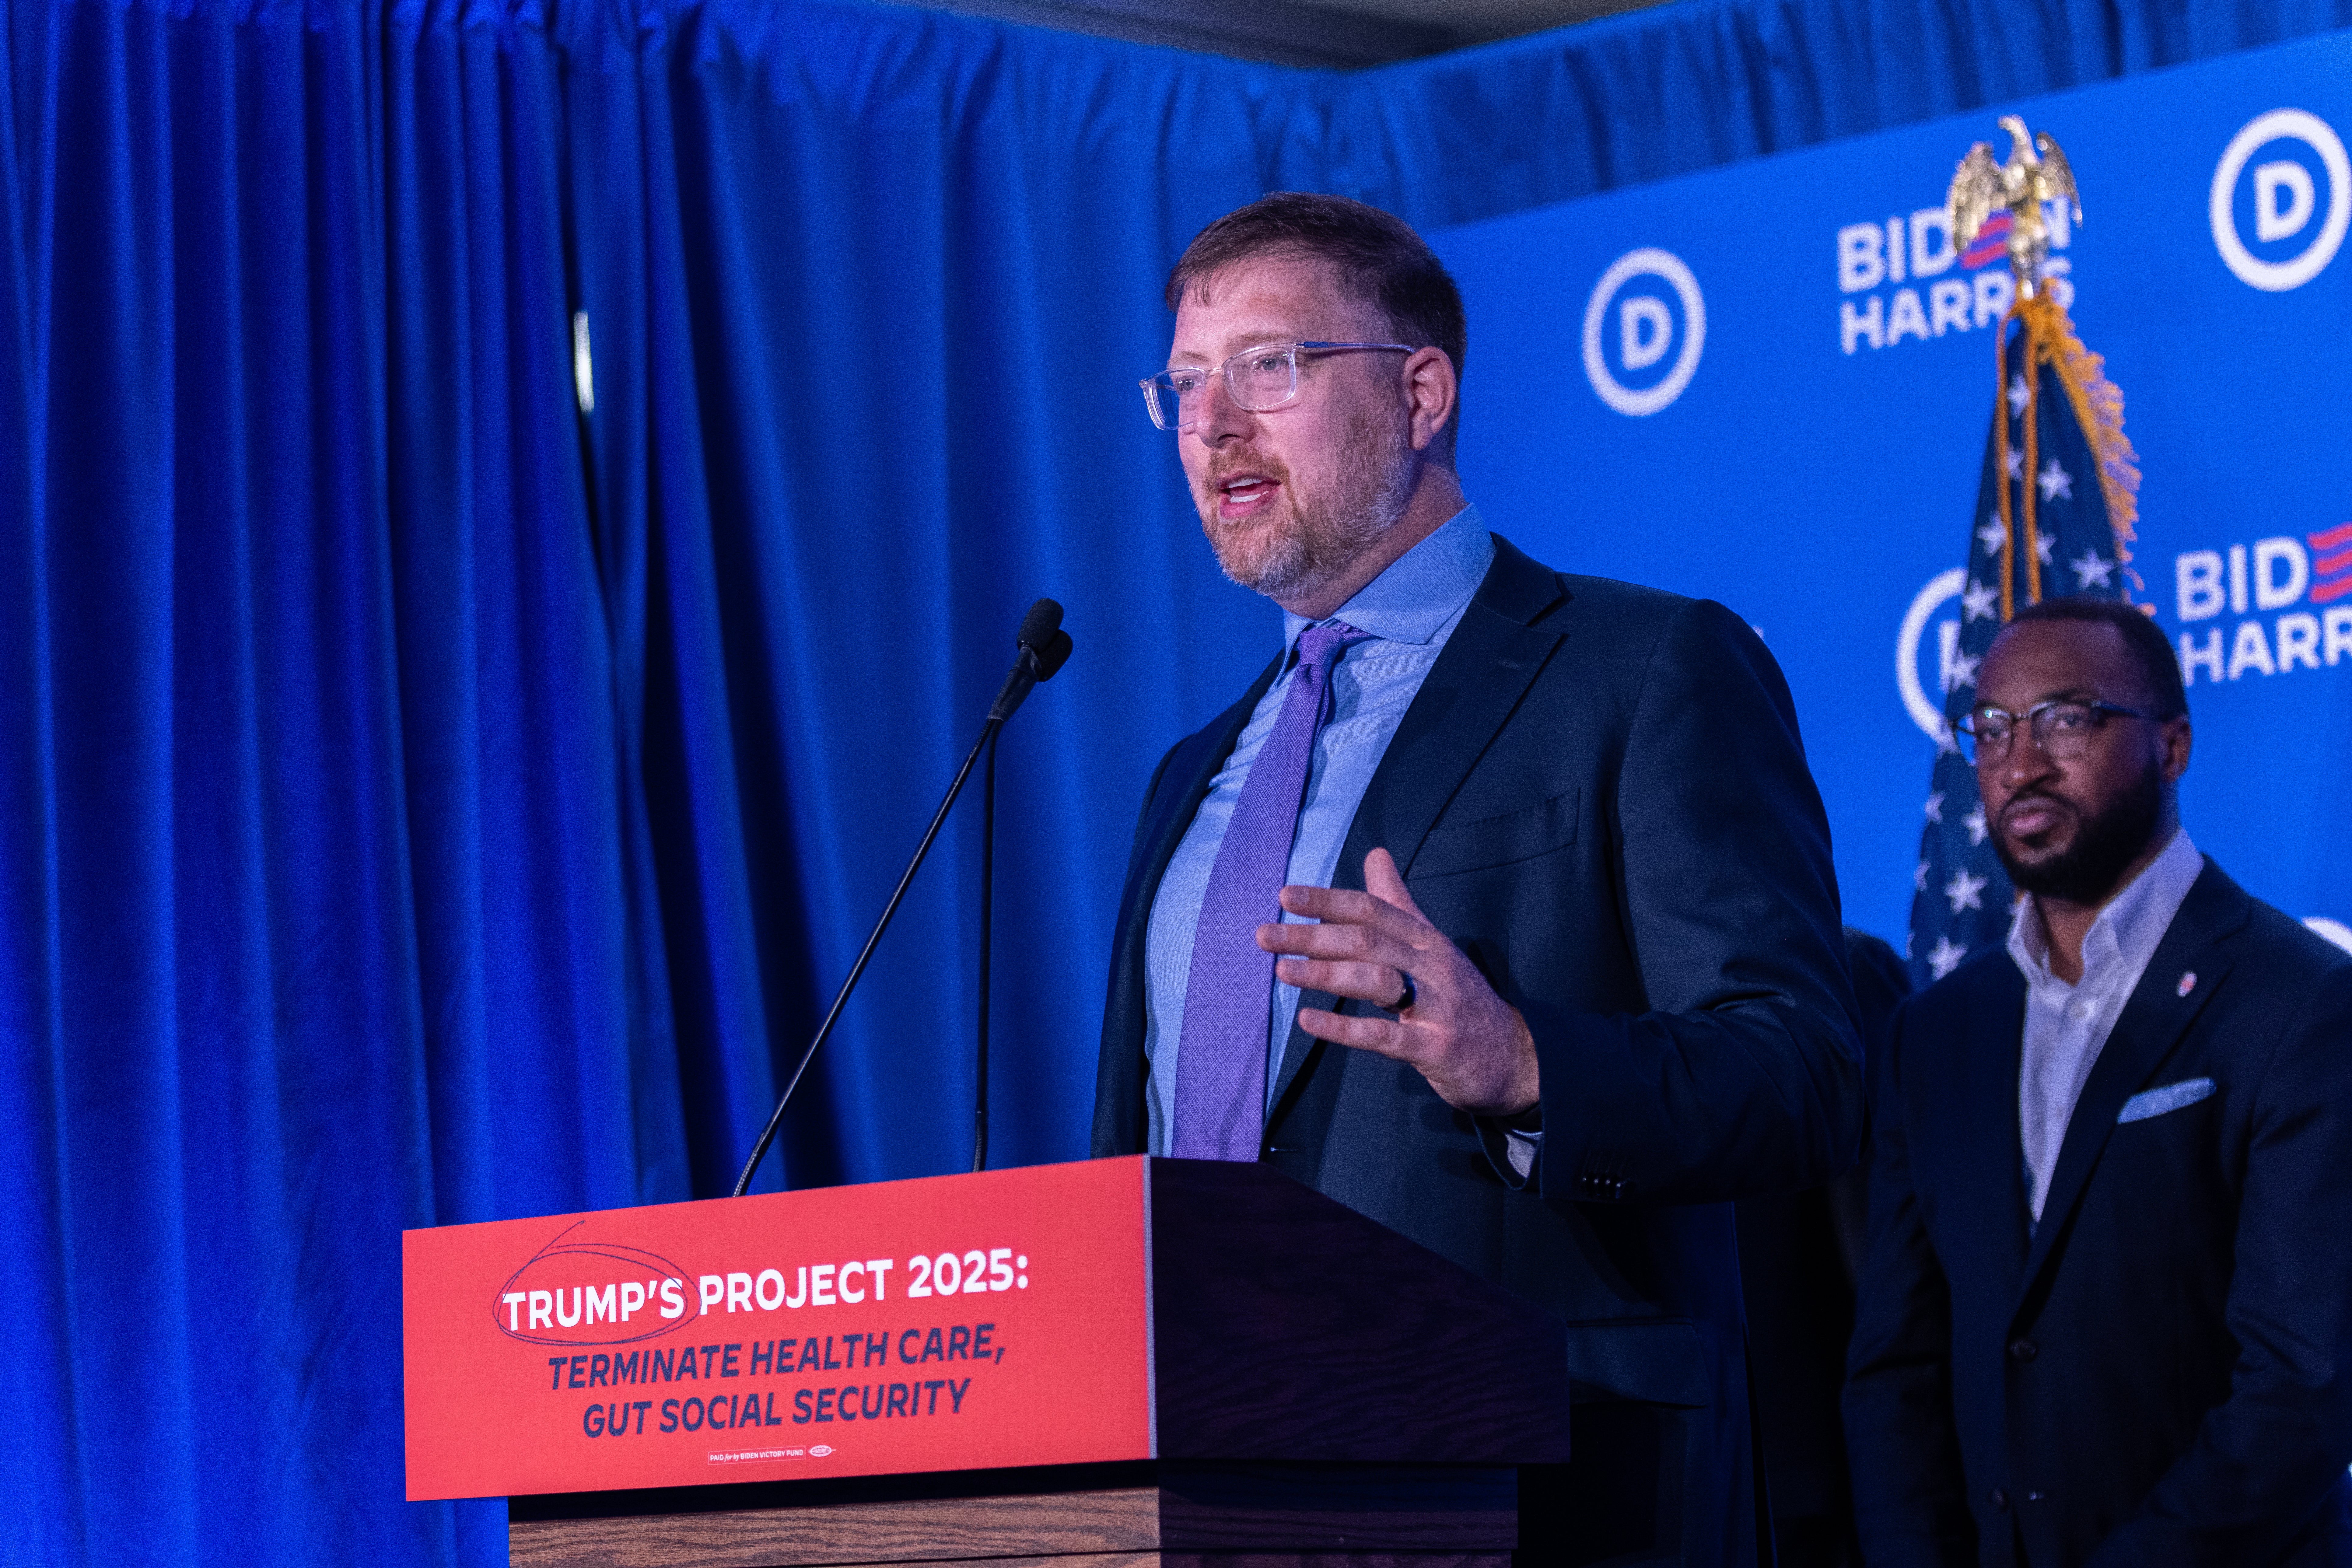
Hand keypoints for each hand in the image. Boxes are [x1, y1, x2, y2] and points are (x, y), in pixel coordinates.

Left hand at [1258, 847, 1539, 1117]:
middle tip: (1265, 935)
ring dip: (1324, 974)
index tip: (1285, 895)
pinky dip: (1343, 1028)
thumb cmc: (1461, 1000)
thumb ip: (1399, 904)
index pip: (1373, 910)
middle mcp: (1432, 966)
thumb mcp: (1432, 946)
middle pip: (1367, 941)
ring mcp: (1436, 1007)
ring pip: (1375, 980)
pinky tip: (1308, 1020)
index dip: (1329, 901)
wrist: (1515, 1058)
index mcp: (1427, 940)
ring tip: (1281, 970)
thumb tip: (1376, 855)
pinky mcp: (1435, 1048)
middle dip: (1313, 936)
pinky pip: (1383, 1035)